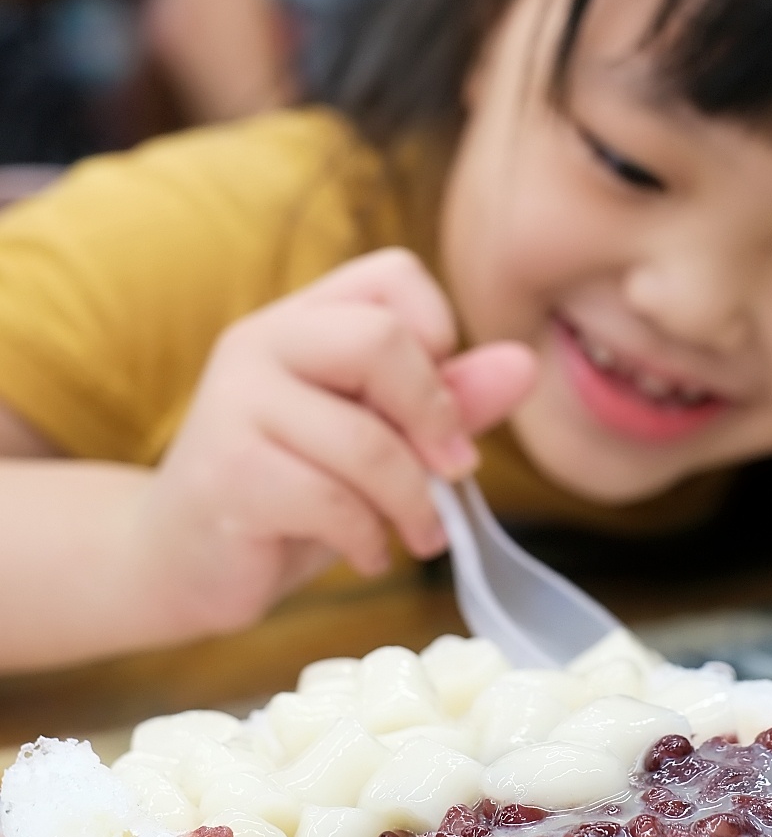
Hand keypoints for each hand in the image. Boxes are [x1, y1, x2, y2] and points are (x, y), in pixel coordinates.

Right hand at [136, 249, 536, 636]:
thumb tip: (524, 365)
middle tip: (454, 473)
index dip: (437, 334)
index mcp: (299, 319)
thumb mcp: (377, 439)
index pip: (393, 276)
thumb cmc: (289, 493)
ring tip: (417, 536)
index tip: (438, 404)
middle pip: (381, 341)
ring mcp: (235, 407)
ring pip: (366, 441)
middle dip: (436, 417)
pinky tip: (368, 555)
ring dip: (412, 502)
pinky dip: (370, 539)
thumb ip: (445, 399)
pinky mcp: (227, 476)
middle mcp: (259, 344)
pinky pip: (333, 502)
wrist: (180, 561)